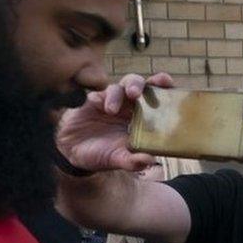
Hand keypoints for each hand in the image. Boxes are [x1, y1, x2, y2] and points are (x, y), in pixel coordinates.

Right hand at [56, 72, 173, 172]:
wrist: (76, 154)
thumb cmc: (104, 154)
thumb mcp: (119, 159)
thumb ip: (134, 161)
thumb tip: (149, 160)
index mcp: (141, 116)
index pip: (155, 96)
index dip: (162, 86)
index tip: (166, 82)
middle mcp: (128, 105)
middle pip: (137, 84)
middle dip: (138, 84)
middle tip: (134, 93)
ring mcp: (111, 102)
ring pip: (118, 88)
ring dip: (117, 95)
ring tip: (111, 110)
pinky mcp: (93, 101)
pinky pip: (97, 95)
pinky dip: (100, 98)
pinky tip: (99, 106)